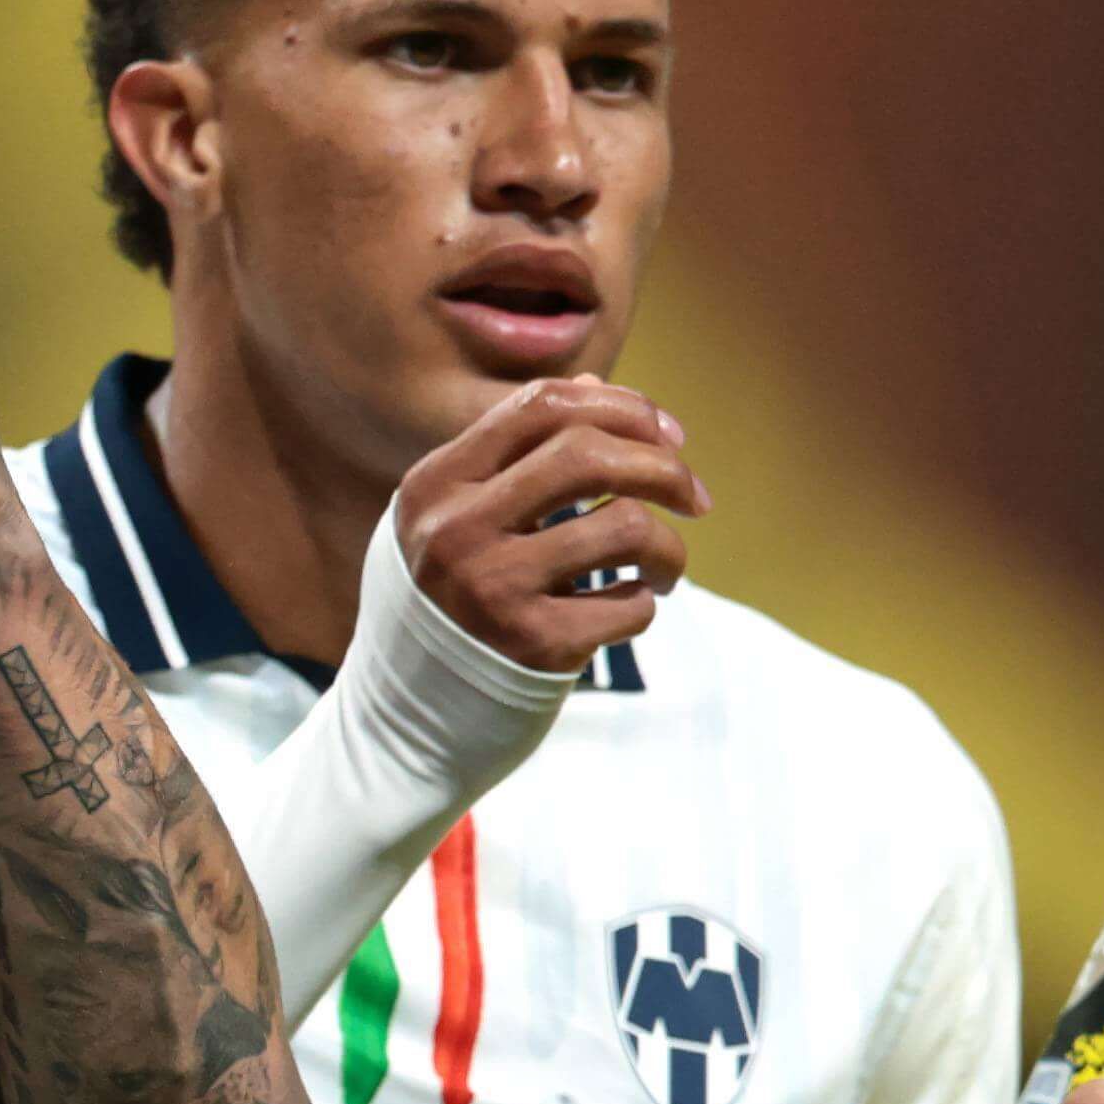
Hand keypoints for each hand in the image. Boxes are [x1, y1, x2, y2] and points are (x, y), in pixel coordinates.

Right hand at [389, 379, 707, 676]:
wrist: (409, 715)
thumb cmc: (451, 598)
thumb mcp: (460, 515)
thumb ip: (520, 452)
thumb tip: (599, 388)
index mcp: (436, 484)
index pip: (541, 407)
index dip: (621, 407)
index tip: (668, 436)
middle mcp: (456, 530)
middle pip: (588, 455)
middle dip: (664, 468)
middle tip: (695, 497)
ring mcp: (492, 588)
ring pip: (625, 528)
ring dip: (670, 547)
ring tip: (666, 567)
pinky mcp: (531, 645)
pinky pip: (629, 606)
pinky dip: (645, 603)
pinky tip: (627, 609)